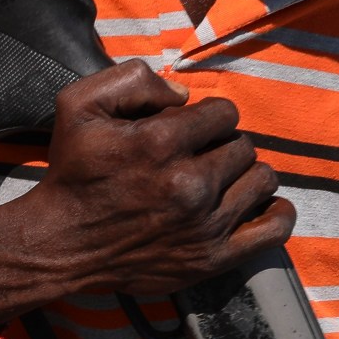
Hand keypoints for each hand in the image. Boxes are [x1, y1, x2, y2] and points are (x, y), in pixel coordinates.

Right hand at [0, 61, 292, 321]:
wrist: (61, 244)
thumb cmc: (73, 172)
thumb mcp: (79, 105)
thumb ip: (133, 80)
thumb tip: (185, 97)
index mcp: (160, 142)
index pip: (224, 113)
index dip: (209, 117)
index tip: (191, 130)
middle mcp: (190, 184)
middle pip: (244, 146)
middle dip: (223, 145)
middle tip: (198, 157)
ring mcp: (206, 224)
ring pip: (261, 179)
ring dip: (244, 174)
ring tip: (220, 180)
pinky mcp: (213, 258)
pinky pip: (273, 229)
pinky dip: (276, 213)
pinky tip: (260, 204)